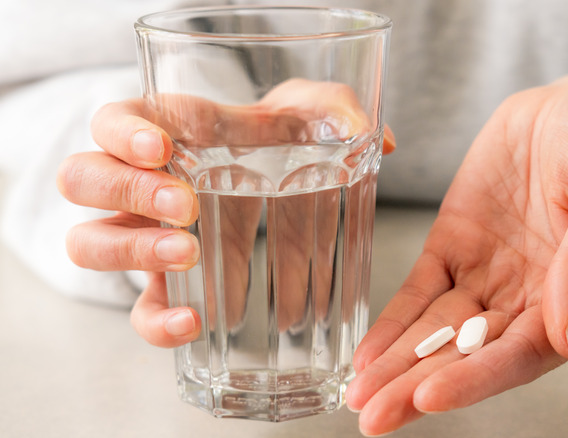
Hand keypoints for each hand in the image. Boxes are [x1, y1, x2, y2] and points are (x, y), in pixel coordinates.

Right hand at [57, 79, 395, 347]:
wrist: (281, 186)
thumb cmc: (281, 141)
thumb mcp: (309, 112)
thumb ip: (340, 113)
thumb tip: (383, 142)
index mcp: (169, 131)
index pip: (114, 120)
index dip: (123, 133)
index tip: (163, 149)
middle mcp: (142, 182)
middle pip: (84, 179)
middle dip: (128, 193)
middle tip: (185, 205)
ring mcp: (145, 236)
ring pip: (90, 243)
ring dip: (132, 252)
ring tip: (189, 254)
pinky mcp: (166, 286)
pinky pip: (139, 309)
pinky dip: (155, 321)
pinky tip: (193, 322)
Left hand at [345, 72, 567, 434]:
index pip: (523, 354)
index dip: (477, 378)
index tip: (430, 395)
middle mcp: (528, 300)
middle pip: (470, 357)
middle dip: (420, 387)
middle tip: (374, 416)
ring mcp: (488, 275)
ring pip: (438, 332)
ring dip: (397, 365)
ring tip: (359, 395)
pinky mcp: (455, 247)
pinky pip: (420, 292)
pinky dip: (392, 322)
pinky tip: (367, 353)